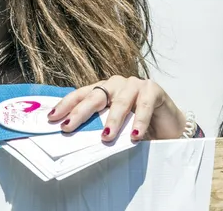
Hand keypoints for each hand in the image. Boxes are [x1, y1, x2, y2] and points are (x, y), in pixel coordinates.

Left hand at [48, 76, 186, 141]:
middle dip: (80, 112)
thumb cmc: (137, 127)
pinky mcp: (153, 89)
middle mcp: (115, 84)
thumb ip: (99, 127)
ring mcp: (134, 84)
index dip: (66, 105)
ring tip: (106, 136)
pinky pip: (144, 105)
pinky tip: (135, 135)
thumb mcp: (115, 127)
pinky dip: (140, 121)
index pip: (80, 95)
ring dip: (112, 120)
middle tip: (69, 126)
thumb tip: (76, 138)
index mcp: (102, 89)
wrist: (170, 127)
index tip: (52, 118)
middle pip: (95, 96)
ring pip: (120, 102)